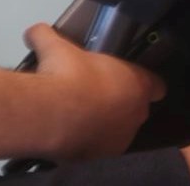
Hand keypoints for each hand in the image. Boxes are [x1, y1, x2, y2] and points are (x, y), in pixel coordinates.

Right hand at [26, 23, 163, 158]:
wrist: (53, 114)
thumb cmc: (67, 74)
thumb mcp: (55, 46)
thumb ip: (47, 35)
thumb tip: (33, 31)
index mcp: (137, 83)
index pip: (156, 85)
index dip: (144, 83)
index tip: (128, 81)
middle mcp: (136, 113)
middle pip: (136, 108)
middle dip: (120, 102)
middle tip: (94, 94)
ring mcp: (121, 138)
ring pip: (118, 130)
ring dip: (105, 123)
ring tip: (79, 116)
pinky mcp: (101, 157)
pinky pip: (99, 147)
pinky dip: (88, 141)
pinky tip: (70, 133)